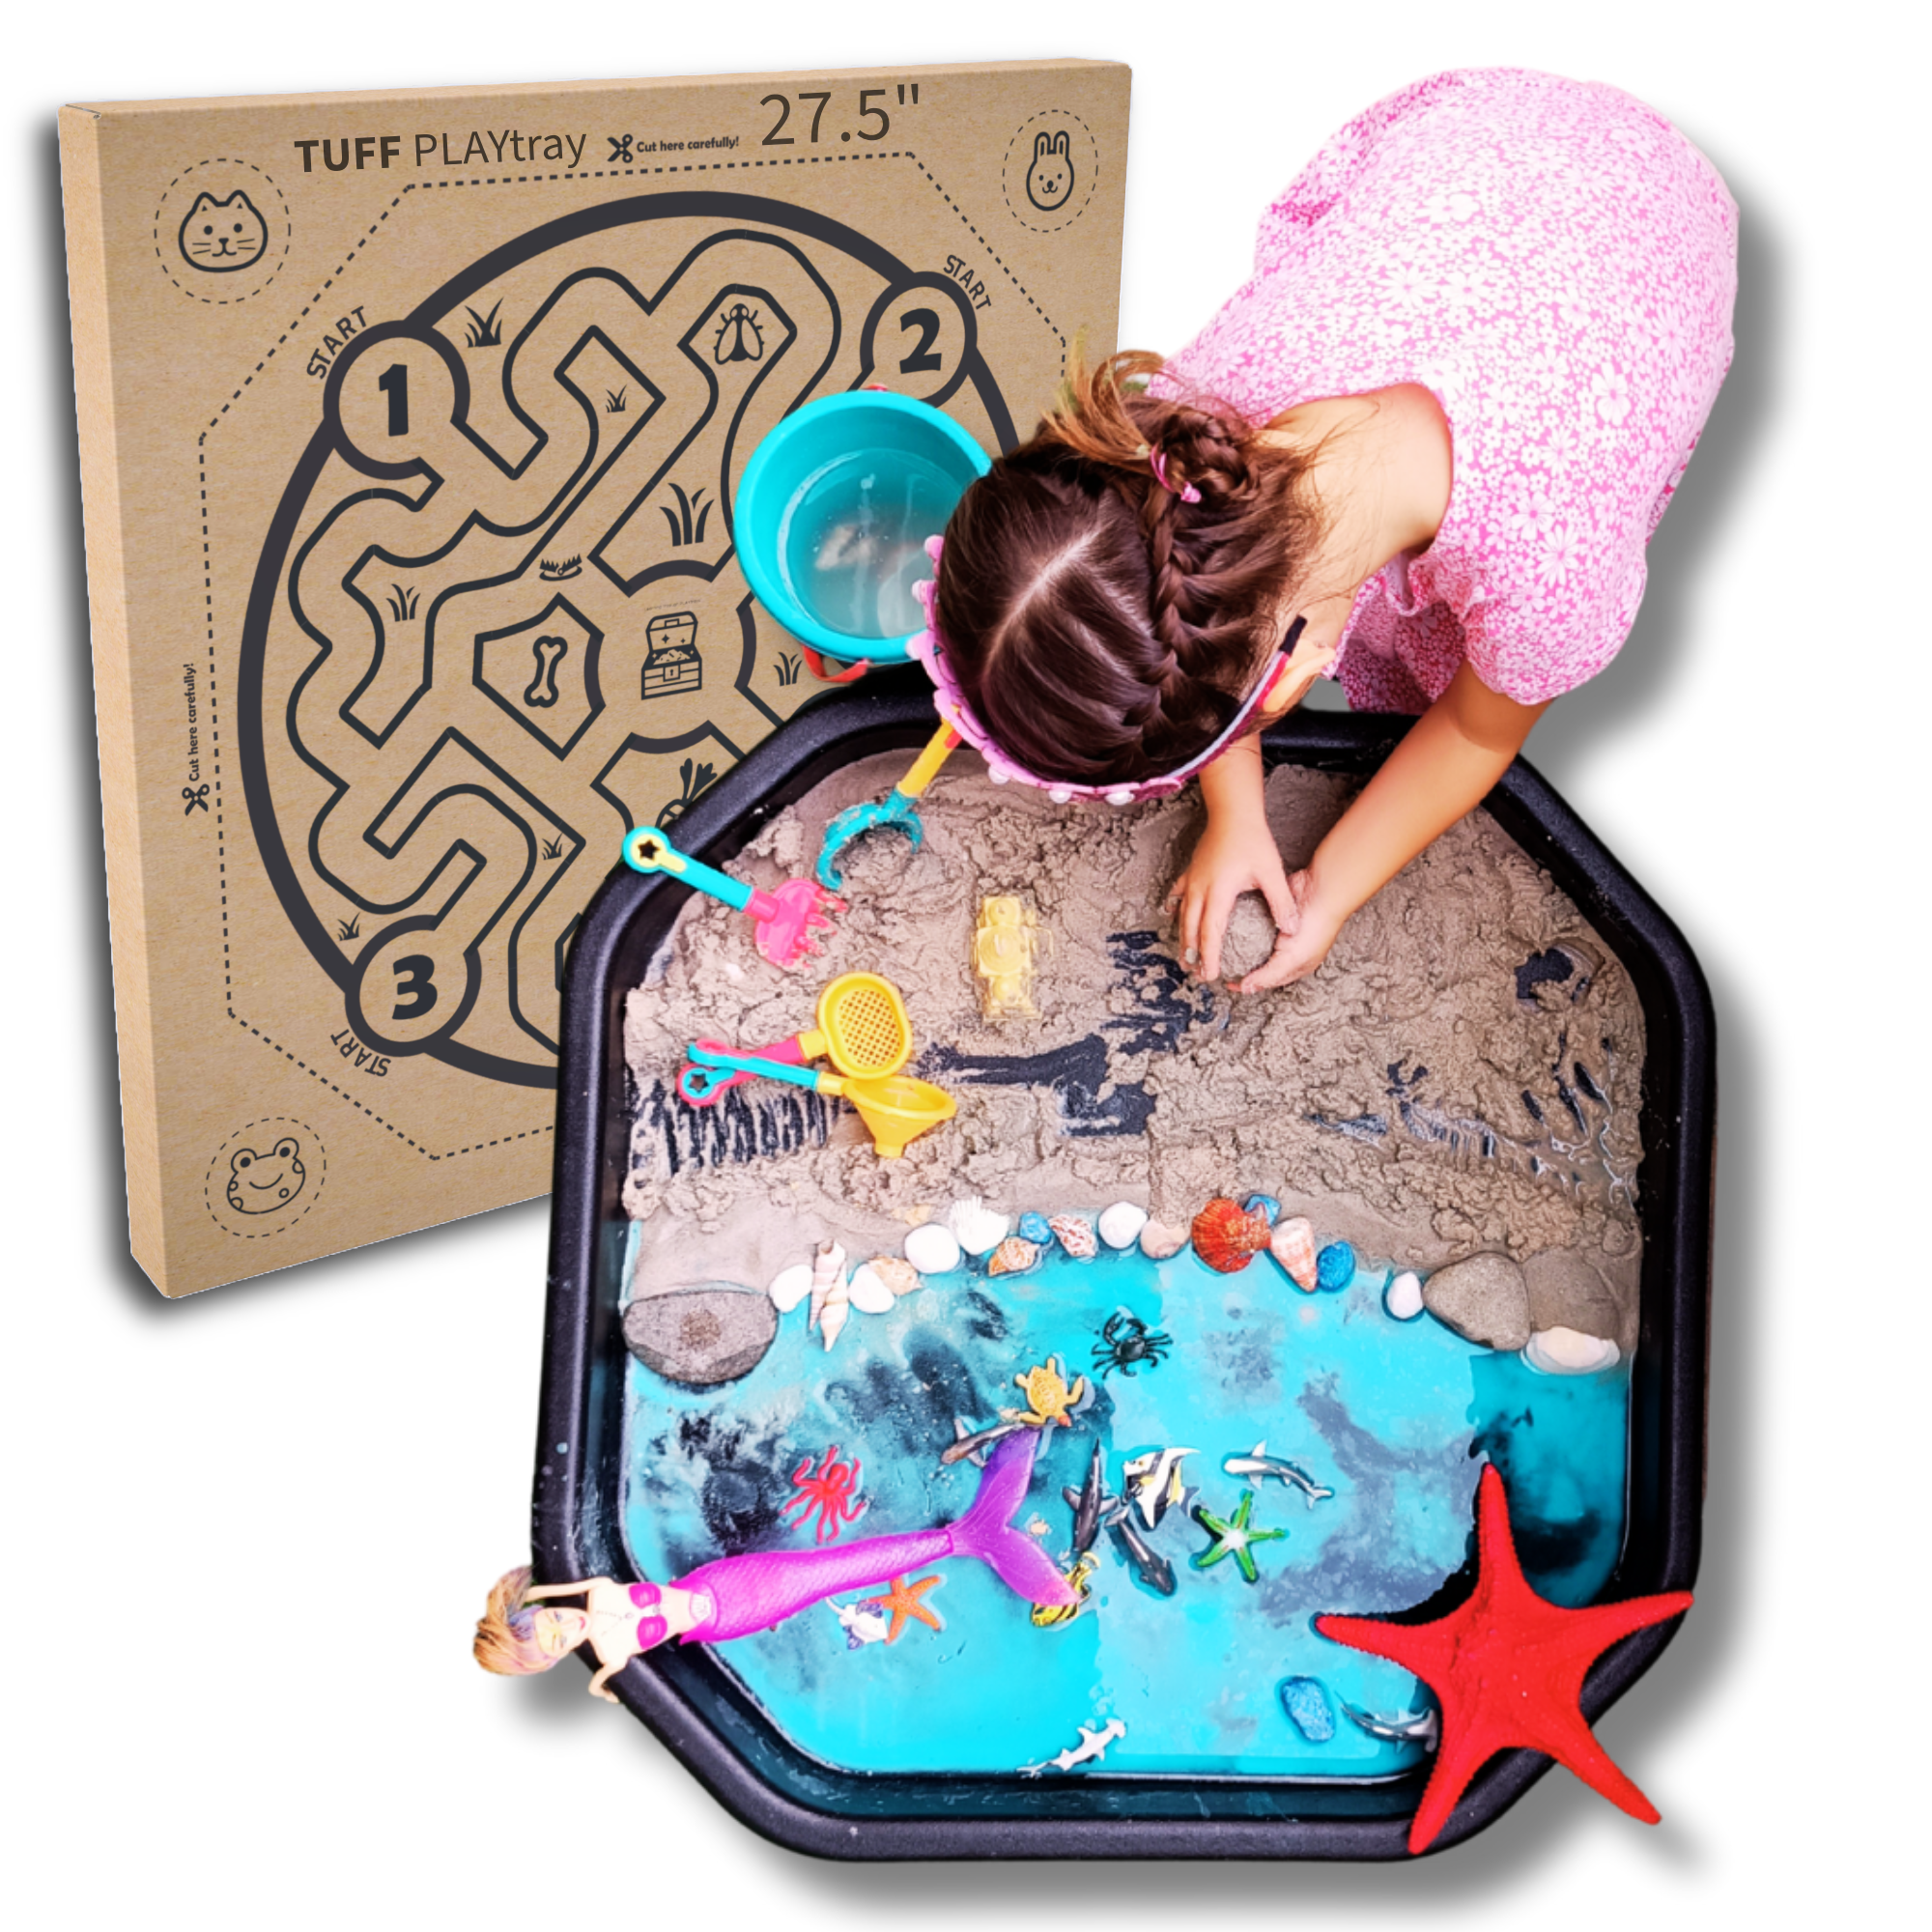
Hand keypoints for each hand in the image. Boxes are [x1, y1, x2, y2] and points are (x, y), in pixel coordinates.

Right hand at [1164, 810, 1297, 983]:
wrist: (1232, 811)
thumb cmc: (1252, 839)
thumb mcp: (1272, 871)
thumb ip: (1281, 902)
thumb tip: (1293, 928)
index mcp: (1219, 893)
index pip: (1211, 933)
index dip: (1209, 956)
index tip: (1210, 975)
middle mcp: (1200, 890)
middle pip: (1190, 929)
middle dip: (1192, 954)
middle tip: (1194, 974)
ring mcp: (1192, 880)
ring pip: (1182, 916)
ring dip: (1182, 938)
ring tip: (1183, 956)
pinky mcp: (1191, 871)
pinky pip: (1177, 894)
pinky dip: (1174, 907)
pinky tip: (1170, 914)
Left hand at [1226, 869, 1342, 992]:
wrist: (1321, 893)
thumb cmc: (1315, 930)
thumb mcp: (1292, 960)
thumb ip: (1268, 975)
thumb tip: (1246, 988)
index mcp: (1295, 966)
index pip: (1268, 980)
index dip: (1249, 983)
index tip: (1229, 982)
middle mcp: (1288, 950)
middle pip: (1260, 962)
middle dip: (1242, 965)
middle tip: (1222, 965)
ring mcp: (1280, 932)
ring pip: (1255, 943)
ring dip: (1241, 945)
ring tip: (1222, 948)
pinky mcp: (1273, 914)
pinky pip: (1254, 923)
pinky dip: (1243, 926)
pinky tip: (1230, 928)